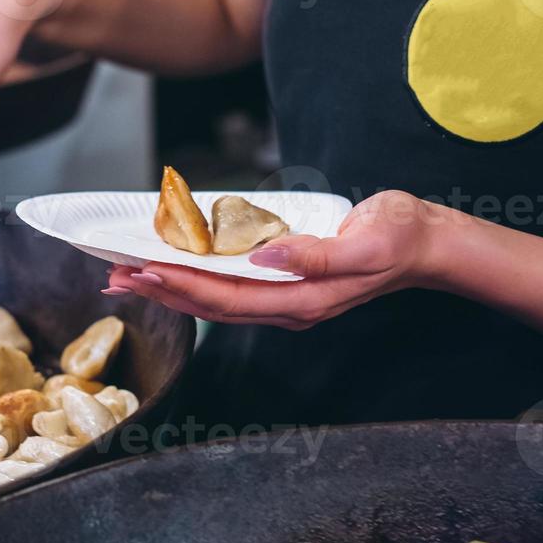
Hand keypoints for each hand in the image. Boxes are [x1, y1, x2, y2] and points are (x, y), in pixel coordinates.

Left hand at [104, 191, 447, 329]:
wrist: (426, 242)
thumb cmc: (397, 237)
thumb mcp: (365, 242)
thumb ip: (316, 254)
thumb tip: (267, 255)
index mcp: (301, 299)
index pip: (226, 297)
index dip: (181, 285)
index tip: (143, 270)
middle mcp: (287, 305)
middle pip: (211, 304)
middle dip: (161, 291)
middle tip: (116, 276)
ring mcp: (286, 297)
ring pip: (216, 300)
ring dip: (172, 289)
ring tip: (131, 277)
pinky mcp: (286, 282)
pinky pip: (231, 287)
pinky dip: (197, 280)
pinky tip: (177, 270)